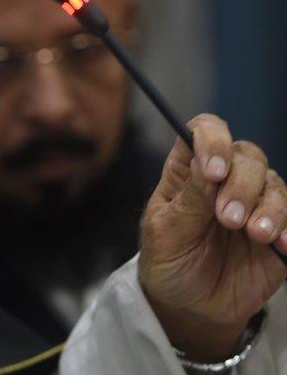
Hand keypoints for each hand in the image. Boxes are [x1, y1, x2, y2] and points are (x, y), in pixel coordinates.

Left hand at [138, 114, 286, 361]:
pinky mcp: (278, 229)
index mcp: (188, 172)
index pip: (202, 131)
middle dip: (241, 183)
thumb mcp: (166, 234)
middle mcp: (224, 179)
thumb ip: (189, 200)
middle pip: (247, 155)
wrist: (191, 309)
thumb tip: (208, 163)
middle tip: (228, 219)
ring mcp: (253, 202)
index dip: (212, 139)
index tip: (213, 170)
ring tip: (255, 235)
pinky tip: (278, 244)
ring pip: (273, 182)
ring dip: (268, 206)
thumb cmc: (168, 263)